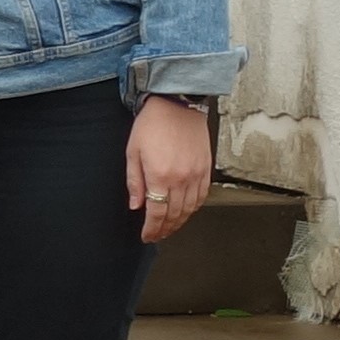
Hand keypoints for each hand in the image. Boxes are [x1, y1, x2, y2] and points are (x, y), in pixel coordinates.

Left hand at [128, 97, 213, 243]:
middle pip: (174, 215)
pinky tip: (186, 212)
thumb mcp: (133, 151)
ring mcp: (196, 175)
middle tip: (157, 235)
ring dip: (179, 223)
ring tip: (170, 228)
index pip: (157, 213)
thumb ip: (134, 182)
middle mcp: (180, 178)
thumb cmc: (152, 124)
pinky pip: (202, 197)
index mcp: (160, 175)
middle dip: (164, 230)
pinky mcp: (206, 169)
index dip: (151, 229)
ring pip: (189, 209)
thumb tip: (136, 206)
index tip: (147, 236)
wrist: (177, 104)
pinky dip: (193, 209)